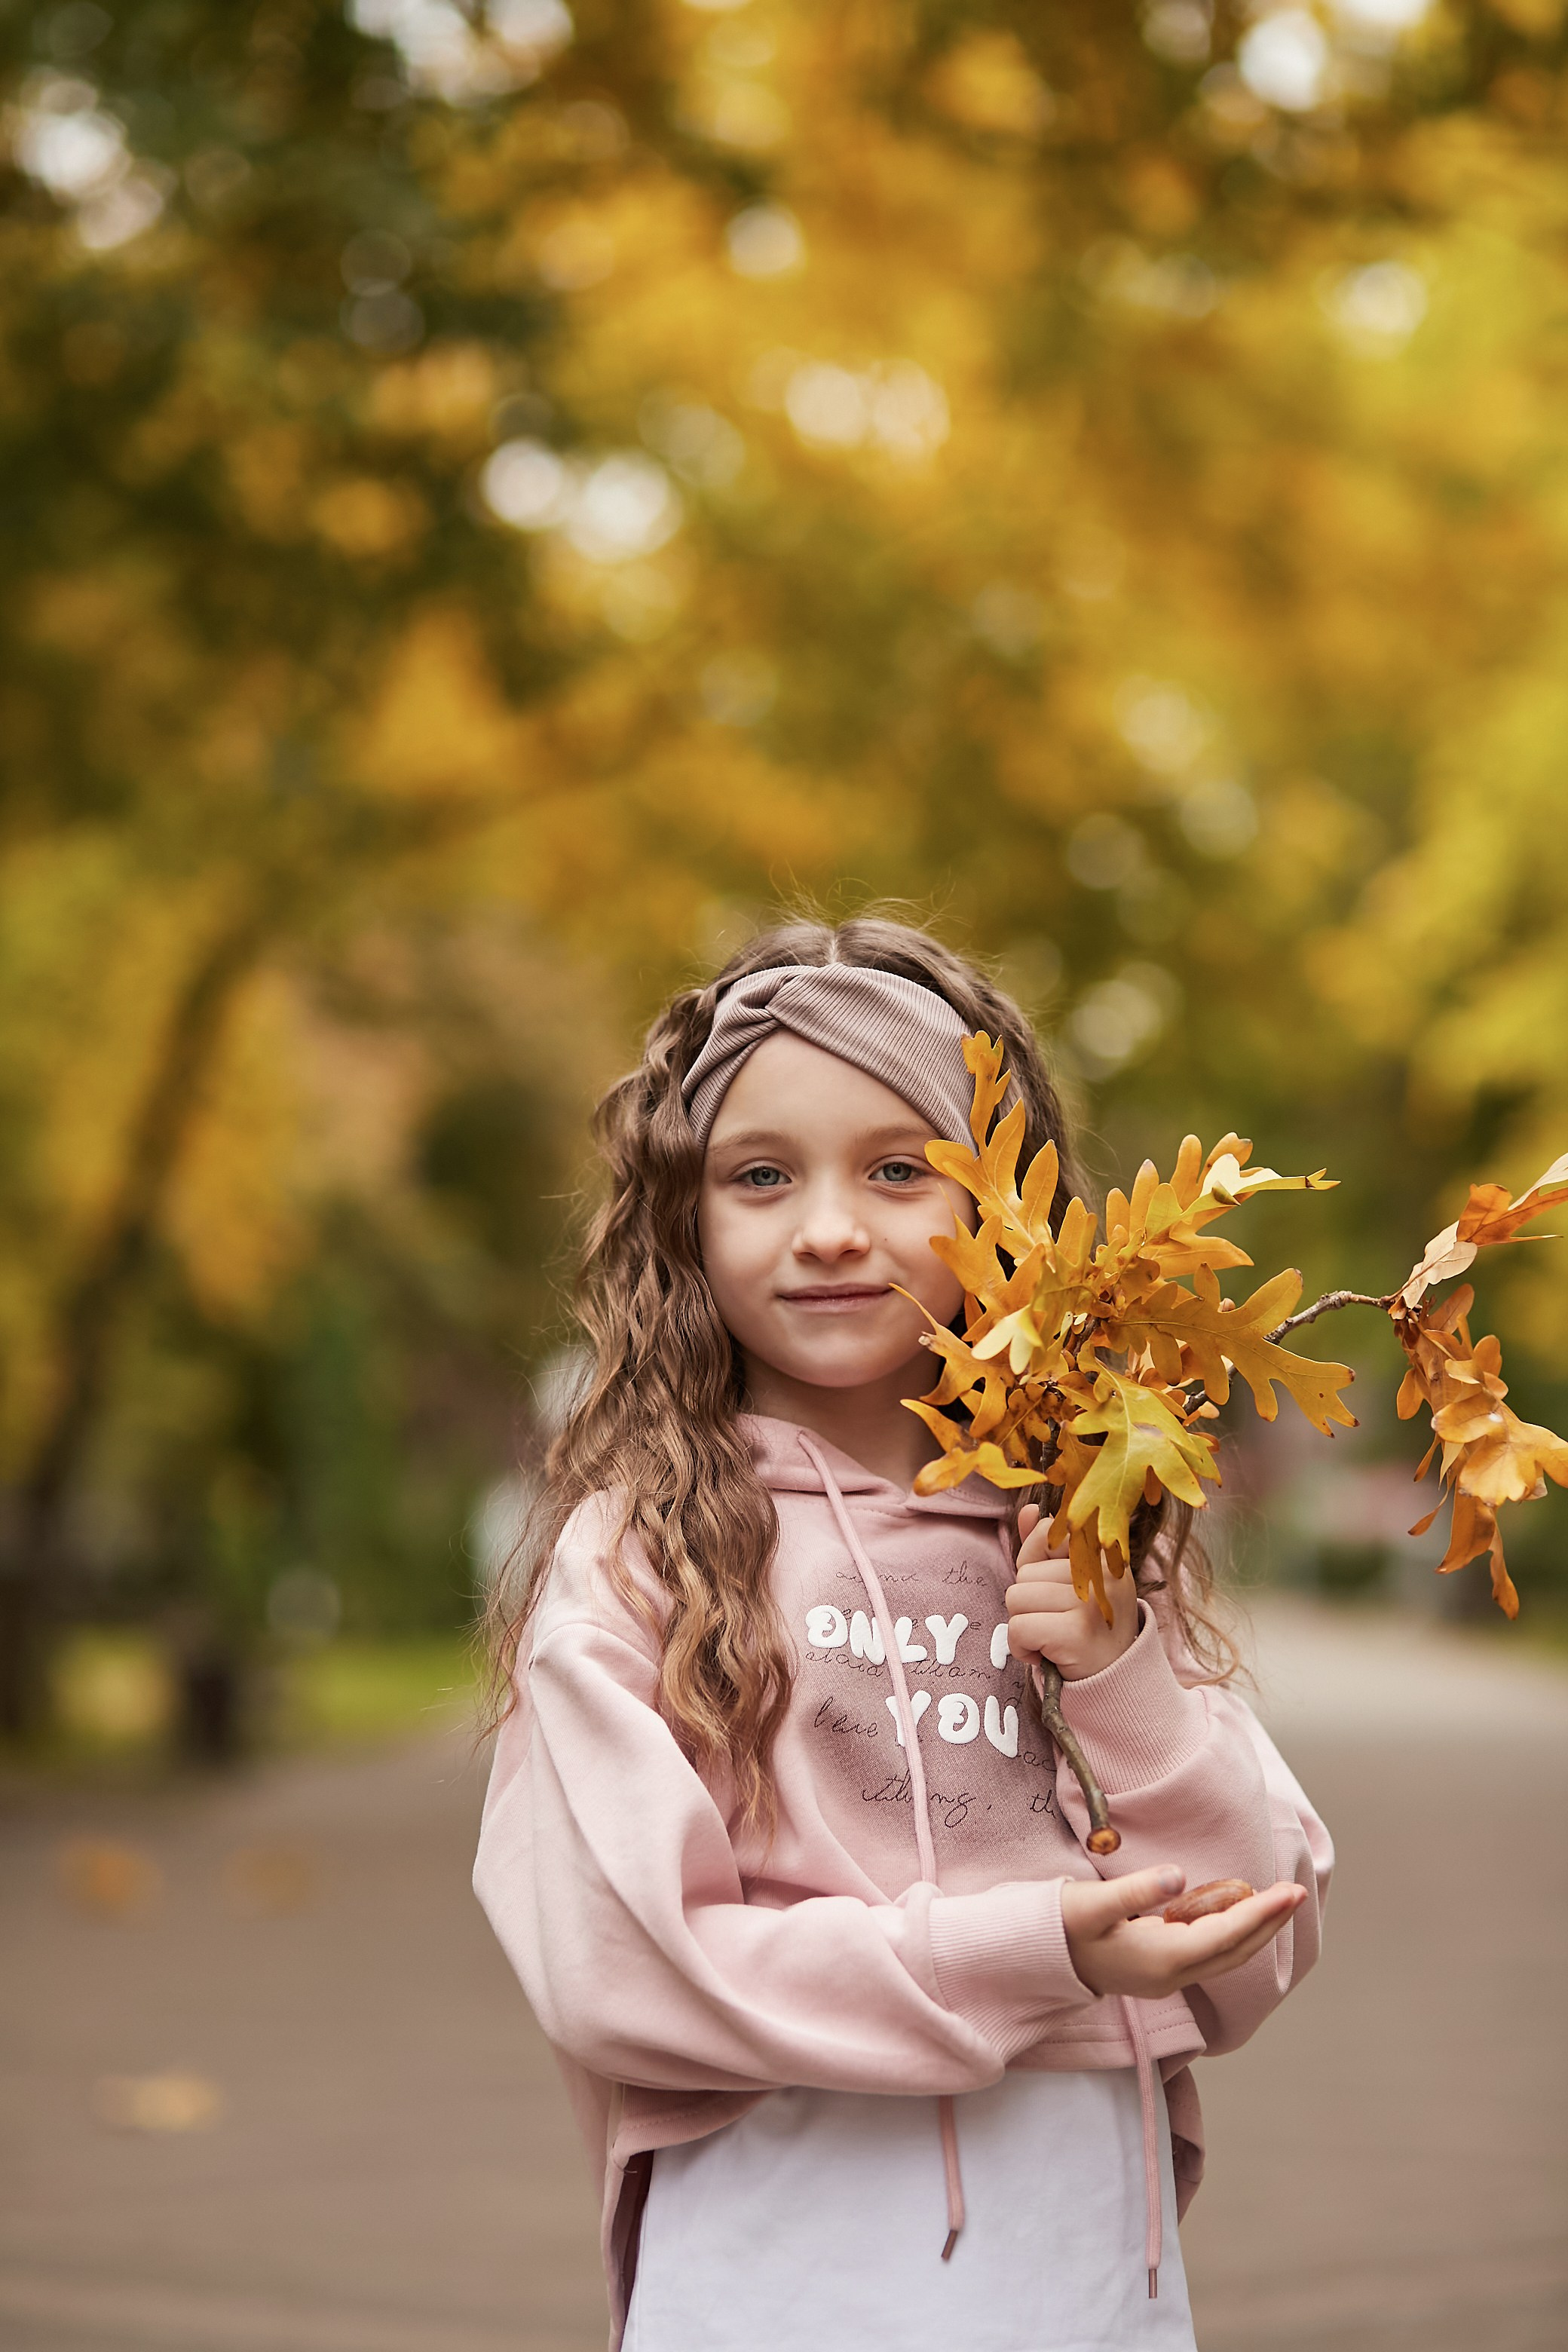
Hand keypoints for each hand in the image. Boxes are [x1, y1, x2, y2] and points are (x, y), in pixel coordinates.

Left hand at [1005, 1503, 1138, 1680]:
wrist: (1115, 1682)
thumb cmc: (1088, 1628)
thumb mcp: (1072, 1582)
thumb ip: (1047, 1546)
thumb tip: (1030, 1510)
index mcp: (1104, 1554)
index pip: (1047, 1533)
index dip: (1036, 1564)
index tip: (1056, 1590)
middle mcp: (1103, 1573)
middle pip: (1024, 1572)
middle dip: (1029, 1602)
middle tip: (1058, 1623)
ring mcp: (1091, 1602)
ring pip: (1016, 1598)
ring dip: (1024, 1625)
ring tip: (1053, 1638)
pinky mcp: (1076, 1632)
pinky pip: (1018, 1627)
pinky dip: (1022, 1647)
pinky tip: (1045, 1656)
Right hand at [1060, 1865, 1306, 1999]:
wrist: (1037, 1959)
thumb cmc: (1061, 1926)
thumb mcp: (1092, 1903)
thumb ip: (1136, 1889)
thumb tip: (1178, 1875)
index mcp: (1162, 1959)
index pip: (1225, 1935)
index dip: (1260, 1914)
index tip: (1287, 1893)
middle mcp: (1171, 1975)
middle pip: (1235, 1951)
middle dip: (1268, 1923)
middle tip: (1296, 1893)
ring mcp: (1167, 1977)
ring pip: (1226, 1956)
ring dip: (1254, 1930)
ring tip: (1277, 1902)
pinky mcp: (1160, 1970)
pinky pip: (1210, 1953)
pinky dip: (1232, 1935)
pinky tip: (1237, 1914)